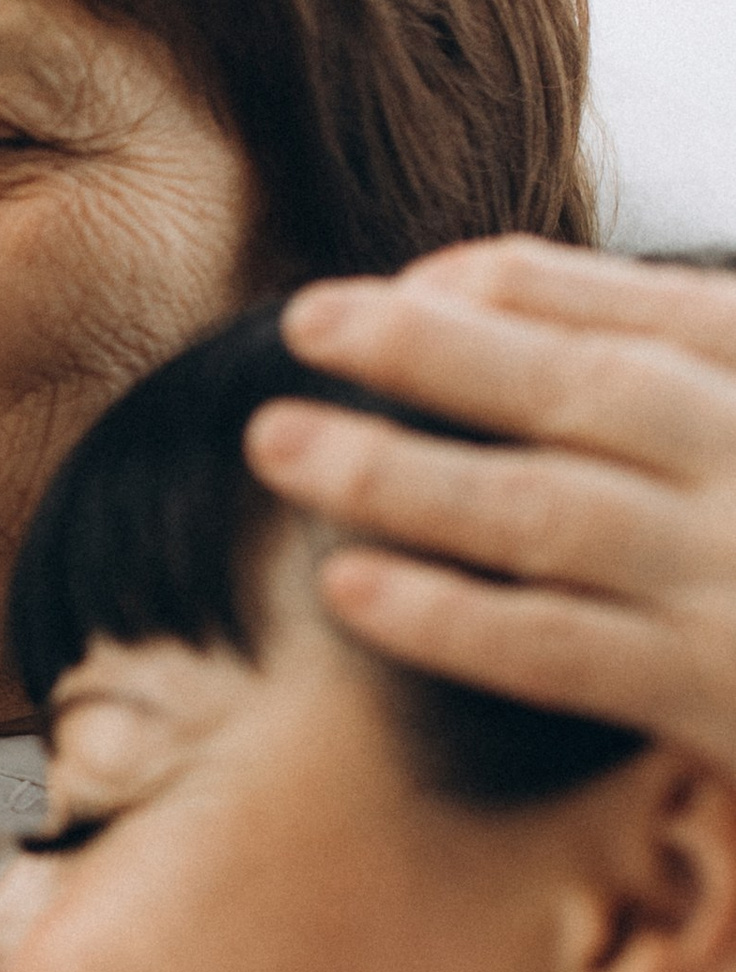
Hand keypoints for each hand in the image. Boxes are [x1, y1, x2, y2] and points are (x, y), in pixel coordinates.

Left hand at [250, 239, 735, 776]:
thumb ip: (685, 371)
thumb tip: (483, 293)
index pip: (645, 308)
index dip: (517, 285)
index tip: (410, 276)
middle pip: (580, 389)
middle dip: (432, 350)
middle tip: (307, 321)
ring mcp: (734, 579)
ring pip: (545, 512)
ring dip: (401, 472)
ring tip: (280, 440)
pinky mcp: (711, 695)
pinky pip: (554, 648)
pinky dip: (445, 614)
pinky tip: (348, 585)